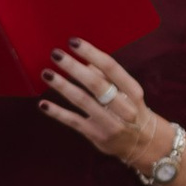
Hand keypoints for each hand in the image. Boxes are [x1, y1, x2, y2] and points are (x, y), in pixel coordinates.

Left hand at [39, 37, 169, 173]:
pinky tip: (43, 104)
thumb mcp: (127, 92)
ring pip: (83, 101)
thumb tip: (85, 62)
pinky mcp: (96, 135)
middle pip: (95, 84)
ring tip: (46, 73)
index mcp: (133, 91)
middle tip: (56, 54)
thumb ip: (107, 77)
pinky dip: (58, 113)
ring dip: (62, 86)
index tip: (73, 42)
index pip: (111, 68)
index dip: (91, 53)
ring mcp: (109, 123)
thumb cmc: (132, 110)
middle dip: (73, 67)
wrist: (143, 144)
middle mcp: (123, 107)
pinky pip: (74, 121)